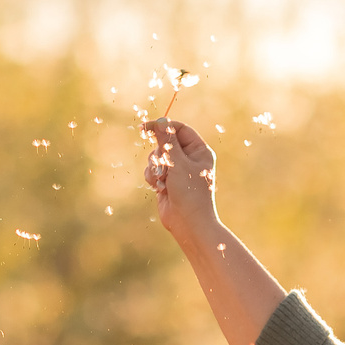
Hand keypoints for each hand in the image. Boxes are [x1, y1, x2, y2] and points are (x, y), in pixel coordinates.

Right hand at [142, 119, 218, 248]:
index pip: (179, 129)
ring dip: (155, 168)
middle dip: (159, 155)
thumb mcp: (178, 164)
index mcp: (199, 151)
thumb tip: (161, 121)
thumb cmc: (190, 194)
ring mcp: (177, 170)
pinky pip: (152, 170)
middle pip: (164, 143)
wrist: (188, 223)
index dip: (163, 127)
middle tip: (163, 167)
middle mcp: (189, 158)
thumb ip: (167, 142)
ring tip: (162, 181)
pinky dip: (152, 177)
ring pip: (156, 157)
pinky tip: (159, 188)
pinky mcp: (166, 181)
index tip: (145, 127)